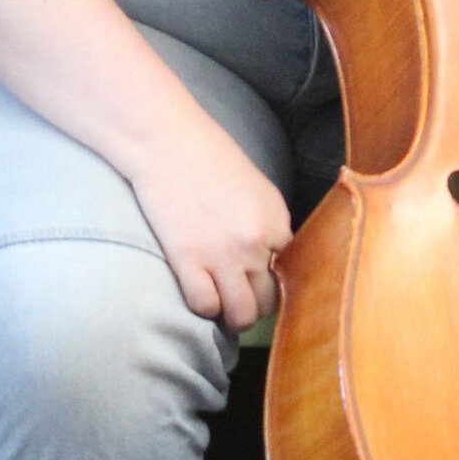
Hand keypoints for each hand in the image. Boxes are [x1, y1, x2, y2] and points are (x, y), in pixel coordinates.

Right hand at [122, 102, 290, 330]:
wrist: (166, 142)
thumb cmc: (208, 157)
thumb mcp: (256, 189)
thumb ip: (267, 225)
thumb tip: (270, 259)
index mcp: (276, 222)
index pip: (292, 274)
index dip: (276, 282)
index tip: (262, 283)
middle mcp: (256, 243)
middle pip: (271, 301)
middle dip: (256, 304)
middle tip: (241, 298)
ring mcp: (223, 255)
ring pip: (242, 314)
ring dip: (233, 316)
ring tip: (223, 306)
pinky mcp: (188, 260)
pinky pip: (206, 306)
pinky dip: (204, 307)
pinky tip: (199, 292)